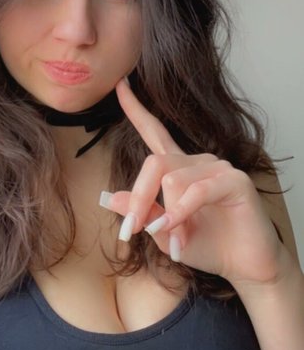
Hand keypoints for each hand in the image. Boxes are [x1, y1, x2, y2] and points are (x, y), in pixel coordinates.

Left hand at [103, 79, 285, 288]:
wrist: (242, 265)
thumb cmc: (204, 245)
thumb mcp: (162, 231)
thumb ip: (141, 212)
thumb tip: (108, 197)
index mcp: (178, 168)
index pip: (154, 131)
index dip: (135, 109)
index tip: (120, 85)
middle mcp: (196, 161)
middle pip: (155, 163)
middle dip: (139, 198)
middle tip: (131, 229)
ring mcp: (217, 167)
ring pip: (173, 180)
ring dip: (167, 216)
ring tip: (174, 240)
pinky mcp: (234, 180)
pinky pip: (196, 191)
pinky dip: (181, 214)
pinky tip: (178, 233)